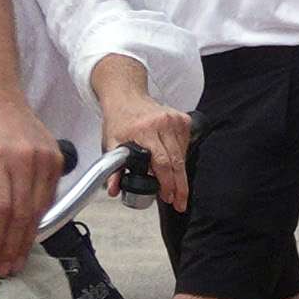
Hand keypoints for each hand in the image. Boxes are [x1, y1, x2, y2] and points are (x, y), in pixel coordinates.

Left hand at [0, 101, 67, 280]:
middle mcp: (23, 157)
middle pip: (21, 213)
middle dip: (12, 246)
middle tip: (4, 269)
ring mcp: (44, 158)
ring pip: (39, 209)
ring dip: (27, 239)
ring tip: (16, 260)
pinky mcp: (57, 160)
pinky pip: (49, 198)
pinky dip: (38, 219)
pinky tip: (27, 235)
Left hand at [107, 94, 197, 217]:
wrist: (127, 97)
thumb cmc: (120, 119)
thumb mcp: (111, 143)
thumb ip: (113, 169)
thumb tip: (114, 189)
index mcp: (144, 130)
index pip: (161, 162)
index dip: (166, 183)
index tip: (167, 196)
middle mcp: (162, 123)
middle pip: (176, 162)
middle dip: (179, 186)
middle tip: (180, 202)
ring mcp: (174, 120)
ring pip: (183, 156)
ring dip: (180, 174)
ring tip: (177, 189)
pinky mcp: (183, 119)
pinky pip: (186, 145)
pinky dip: (182, 158)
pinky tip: (175, 165)